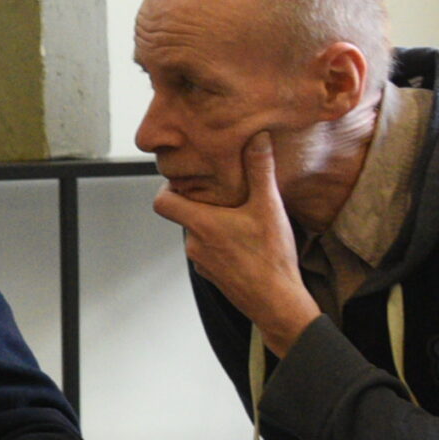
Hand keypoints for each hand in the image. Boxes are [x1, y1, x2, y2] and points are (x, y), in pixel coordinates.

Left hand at [152, 132, 319, 355]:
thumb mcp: (269, 207)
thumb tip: (257, 136)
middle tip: (222, 194)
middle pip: (183, 216)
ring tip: (238, 218)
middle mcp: (194, 244)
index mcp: (200, 224)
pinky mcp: (212, 277)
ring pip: (198, 234)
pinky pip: (209, 253)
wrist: (277, 303)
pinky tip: (244, 243)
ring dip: (212, 225)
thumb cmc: (271, 256)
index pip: (161, 202)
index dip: (168, 188)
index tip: (187, 181)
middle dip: (199, 204)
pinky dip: (220, 245)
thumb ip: (260, 170)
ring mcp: (201, 263)